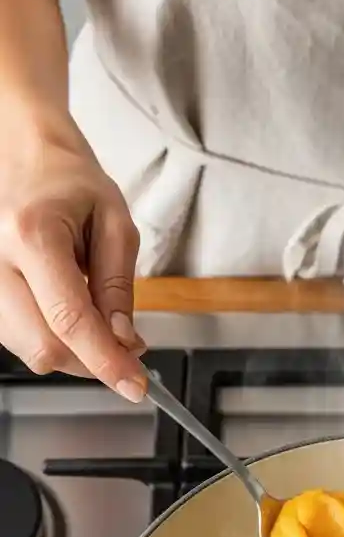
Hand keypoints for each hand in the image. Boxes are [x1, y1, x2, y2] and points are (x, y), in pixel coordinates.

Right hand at [0, 117, 146, 399]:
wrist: (19, 151)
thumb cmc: (67, 179)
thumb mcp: (114, 223)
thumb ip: (118, 286)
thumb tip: (124, 340)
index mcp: (32, 235)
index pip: (69, 320)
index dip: (106, 361)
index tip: (134, 385)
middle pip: (42, 347)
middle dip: (91, 361)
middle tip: (126, 349)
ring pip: (27, 349)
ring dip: (71, 350)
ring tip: (95, 316)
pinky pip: (15, 336)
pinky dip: (50, 337)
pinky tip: (67, 312)